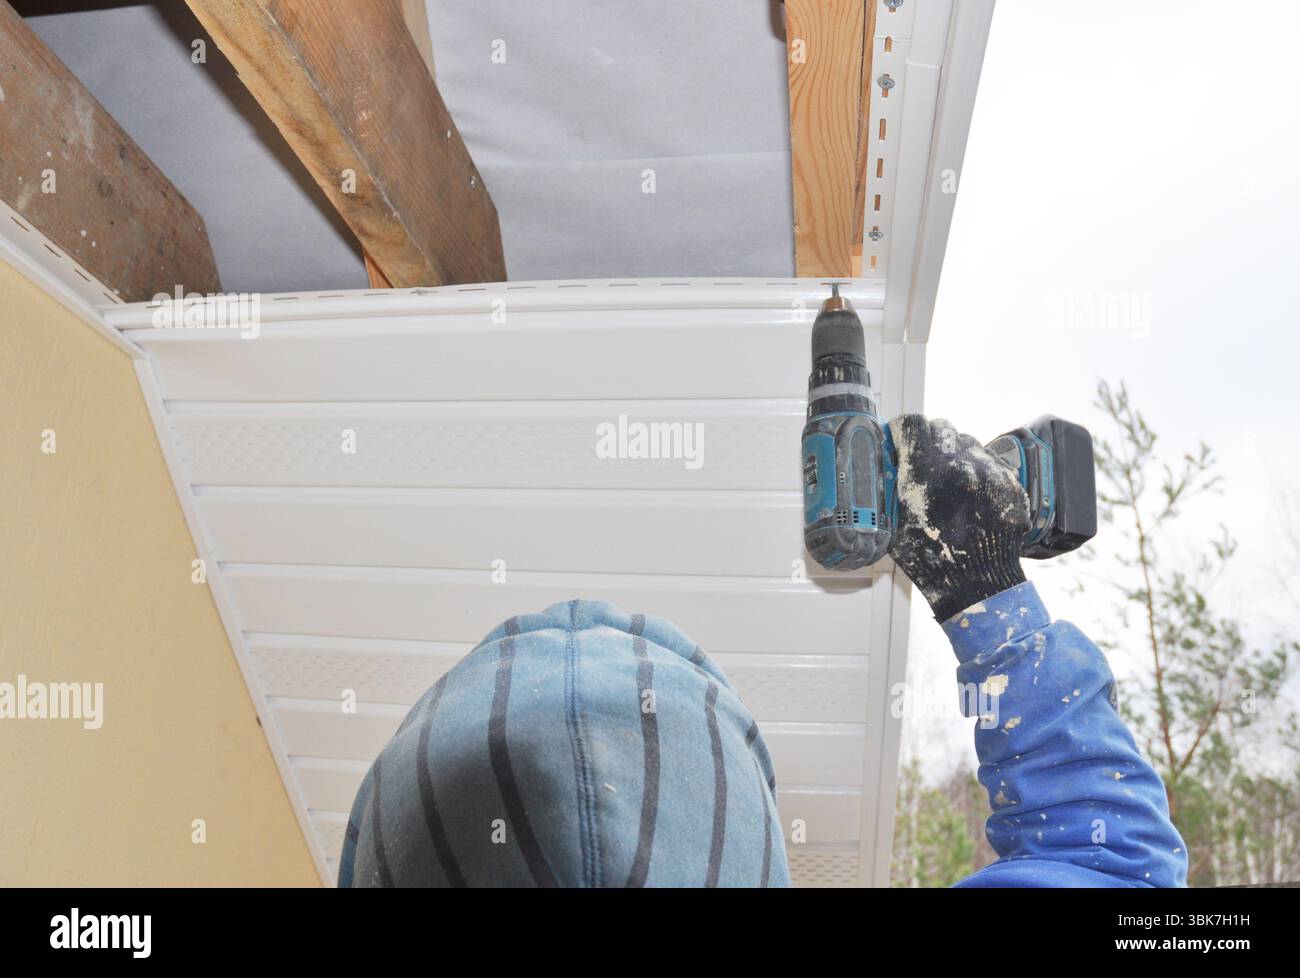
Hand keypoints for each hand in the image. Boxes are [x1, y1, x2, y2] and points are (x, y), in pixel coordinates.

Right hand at [889, 414, 1030, 621]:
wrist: (979, 583)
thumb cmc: (933, 561)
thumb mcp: (894, 525)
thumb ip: (889, 491)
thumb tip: (883, 467)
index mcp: (925, 472)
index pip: (911, 423)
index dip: (901, 430)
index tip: (899, 438)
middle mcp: (959, 463)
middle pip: (939, 427)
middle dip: (928, 439)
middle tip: (923, 458)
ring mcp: (988, 470)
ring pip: (966, 441)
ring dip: (954, 452)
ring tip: (949, 478)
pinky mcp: (1009, 481)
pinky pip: (989, 460)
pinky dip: (977, 469)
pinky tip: (971, 492)